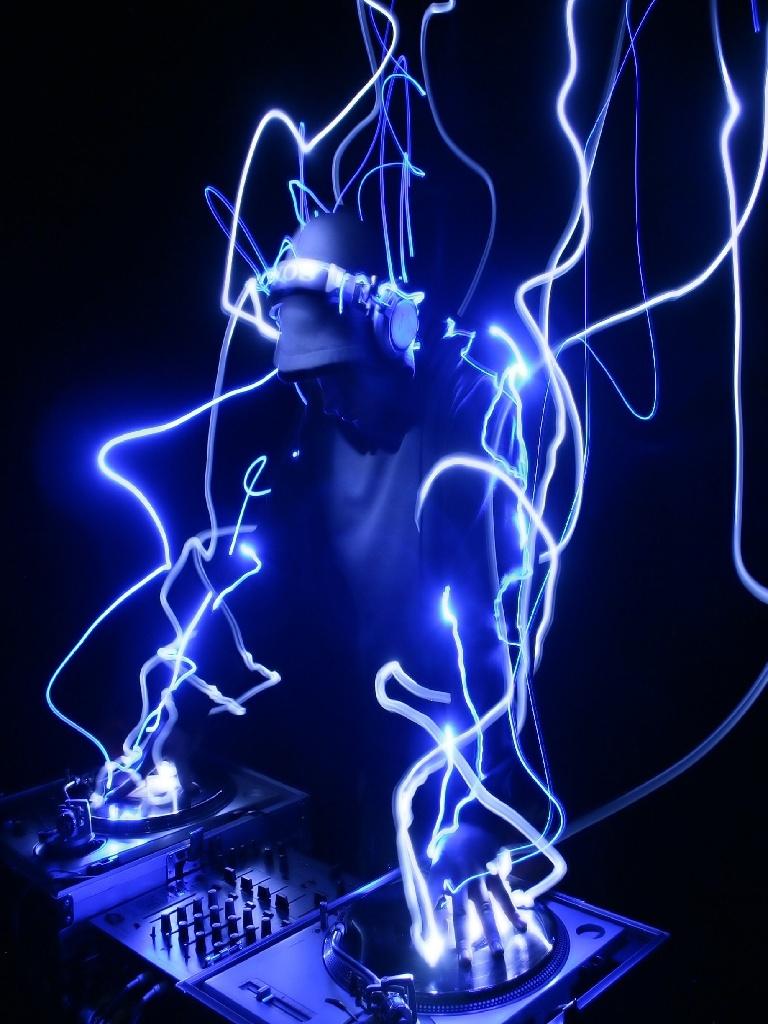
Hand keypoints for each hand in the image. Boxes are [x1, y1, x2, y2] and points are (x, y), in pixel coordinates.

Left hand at [430, 823, 526, 965]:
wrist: (472, 820)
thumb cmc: (451, 849)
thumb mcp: (436, 864)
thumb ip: (433, 891)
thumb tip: (426, 921)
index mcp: (440, 874)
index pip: (433, 901)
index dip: (433, 923)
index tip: (432, 947)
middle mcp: (459, 877)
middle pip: (460, 911)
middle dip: (462, 938)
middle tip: (464, 962)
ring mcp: (479, 876)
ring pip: (485, 907)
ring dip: (491, 930)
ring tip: (497, 952)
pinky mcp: (495, 873)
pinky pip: (504, 894)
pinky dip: (512, 910)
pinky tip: (521, 926)